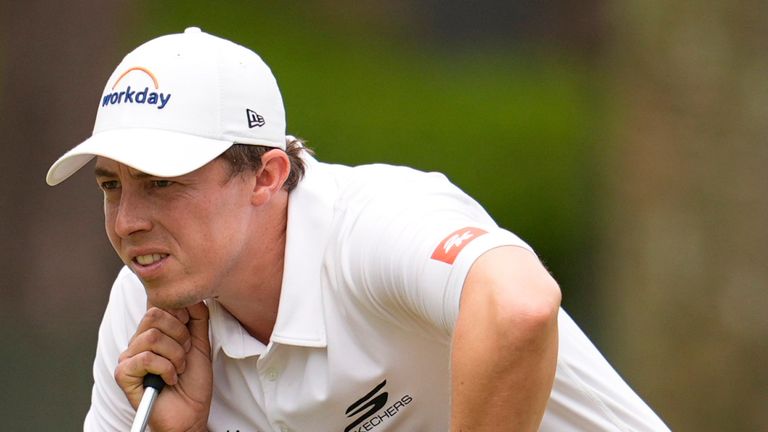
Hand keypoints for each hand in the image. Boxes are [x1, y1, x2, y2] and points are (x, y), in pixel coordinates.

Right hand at [115, 302, 211, 431]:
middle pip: (154, 315)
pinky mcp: (123, 374)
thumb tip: (192, 294)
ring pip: (153, 337)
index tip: (190, 338)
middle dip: (180, 336)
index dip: (182, 317)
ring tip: (178, 369)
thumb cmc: (193, 382)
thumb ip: (197, 317)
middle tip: (185, 355)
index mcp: (153, 332)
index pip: (160, 305)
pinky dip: (166, 369)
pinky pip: (146, 358)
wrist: (191, 413)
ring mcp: (128, 357)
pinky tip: (169, 380)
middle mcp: (137, 342)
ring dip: (176, 356)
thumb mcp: (201, 343)